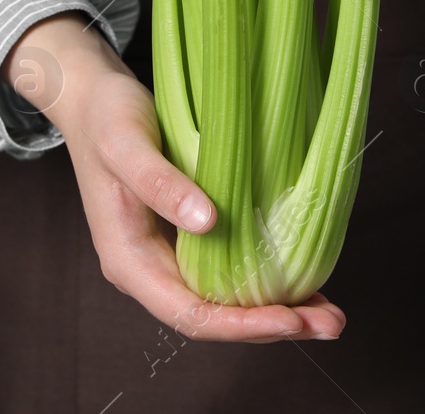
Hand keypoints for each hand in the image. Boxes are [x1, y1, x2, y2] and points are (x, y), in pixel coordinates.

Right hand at [4, 14, 346, 341]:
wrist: (93, 99)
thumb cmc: (105, 118)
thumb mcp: (125, 144)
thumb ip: (160, 184)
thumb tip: (207, 222)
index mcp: (128, 261)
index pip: (189, 314)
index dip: (240, 325)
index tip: (290, 320)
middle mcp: (150, 270)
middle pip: (213, 318)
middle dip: (271, 326)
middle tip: (330, 324)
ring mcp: (170, 256)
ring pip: (226, 302)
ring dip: (277, 311)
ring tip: (329, 314)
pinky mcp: (189, 237)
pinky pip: (230, 273)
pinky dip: (268, 282)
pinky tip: (305, 280)